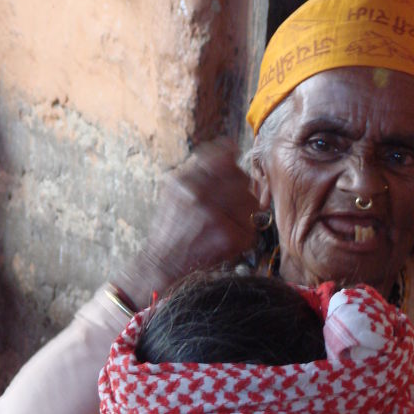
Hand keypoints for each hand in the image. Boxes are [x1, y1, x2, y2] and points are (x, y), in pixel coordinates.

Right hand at [115, 138, 259, 308]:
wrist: (162, 265)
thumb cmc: (170, 228)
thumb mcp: (174, 192)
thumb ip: (200, 170)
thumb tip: (231, 149)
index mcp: (185, 180)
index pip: (223, 155)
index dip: (231, 159)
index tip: (233, 163)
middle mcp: (198, 193)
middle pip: (241, 177)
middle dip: (239, 189)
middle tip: (230, 204)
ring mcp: (215, 215)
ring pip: (250, 201)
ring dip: (245, 211)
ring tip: (229, 222)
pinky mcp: (229, 236)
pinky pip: (250, 226)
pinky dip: (244, 233)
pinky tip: (228, 238)